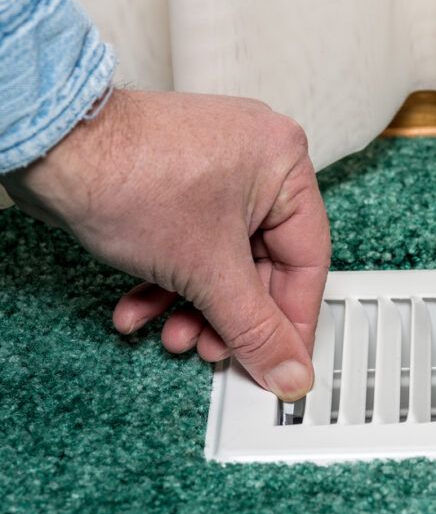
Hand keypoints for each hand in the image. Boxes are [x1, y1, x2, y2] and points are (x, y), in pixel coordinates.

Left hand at [1, 89, 330, 400]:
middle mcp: (259, 160)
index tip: (283, 361)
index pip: (307, 260)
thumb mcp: (208, 271)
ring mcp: (218, 168)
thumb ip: (256, 330)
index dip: (292, 320)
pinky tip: (140, 308)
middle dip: (228, 316)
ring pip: (222, 259)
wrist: (50, 145)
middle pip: (261, 264)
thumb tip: (289, 369)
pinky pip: (192, 241)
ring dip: (194, 306)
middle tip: (213, 351)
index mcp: (286, 165)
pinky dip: (169, 279)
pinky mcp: (180, 179)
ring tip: (171, 334)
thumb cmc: (128, 172)